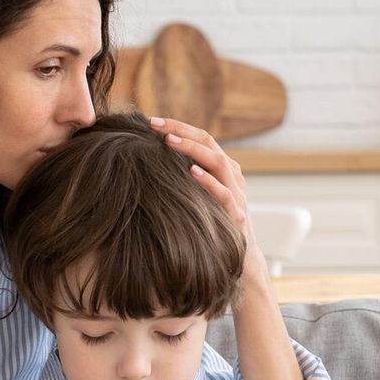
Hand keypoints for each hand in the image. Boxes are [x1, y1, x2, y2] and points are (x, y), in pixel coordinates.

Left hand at [147, 116, 266, 283]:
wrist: (236, 258)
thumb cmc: (208, 226)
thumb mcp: (194, 197)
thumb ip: (180, 180)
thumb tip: (143, 165)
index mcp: (221, 168)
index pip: (201, 138)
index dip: (177, 127)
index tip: (150, 122)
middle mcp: (231, 175)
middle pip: (209, 142)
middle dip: (180, 131)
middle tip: (153, 124)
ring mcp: (235, 193)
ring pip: (218, 162)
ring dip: (192, 150)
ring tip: (168, 141)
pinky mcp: (235, 214)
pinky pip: (223, 194)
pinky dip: (208, 182)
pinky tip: (191, 173)